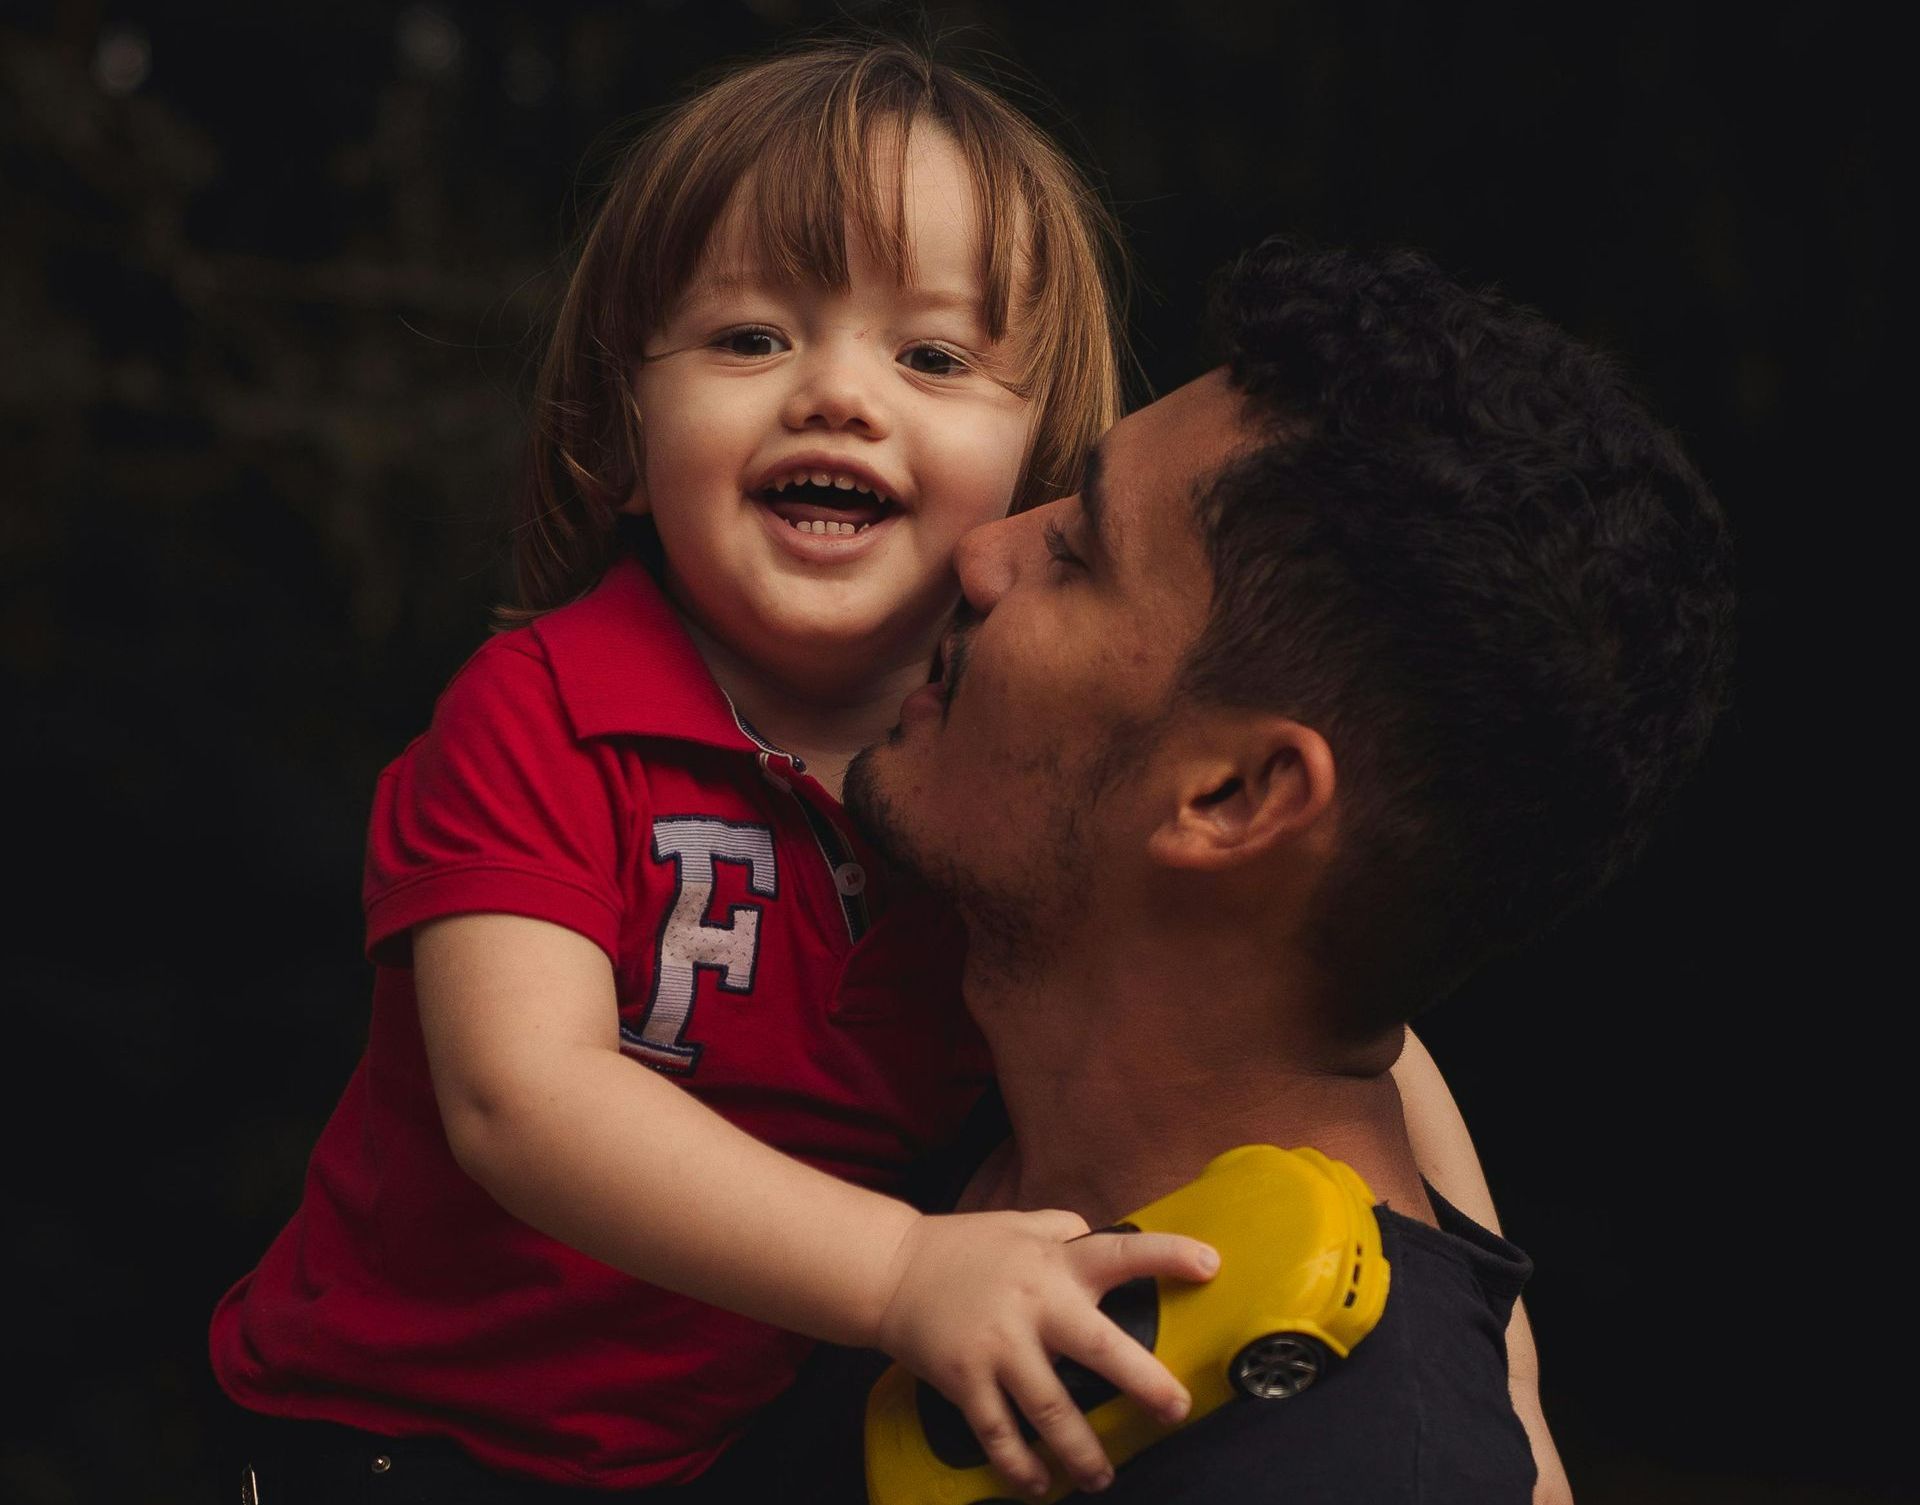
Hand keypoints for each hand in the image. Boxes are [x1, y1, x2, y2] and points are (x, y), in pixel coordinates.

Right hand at [874, 1209, 1218, 1496]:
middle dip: (1142, 1382)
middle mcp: (1033, 1303)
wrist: (890, 1271)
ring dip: (1081, 1448)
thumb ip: (1065, 1229)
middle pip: (1098, 1346)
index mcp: (1054, 1261)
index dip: (1167, 1256)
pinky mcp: (963, 1378)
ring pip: (1050, 1408)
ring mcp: (997, 1345)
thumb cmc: (965, 1247)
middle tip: (1175, 1410)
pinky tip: (1039, 1483)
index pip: (1119, 1252)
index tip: (1211, 1266)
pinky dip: (1020, 1464)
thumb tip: (1103, 1233)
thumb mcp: (1020, 1224)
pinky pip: (998, 1432)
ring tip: (1102, 1475)